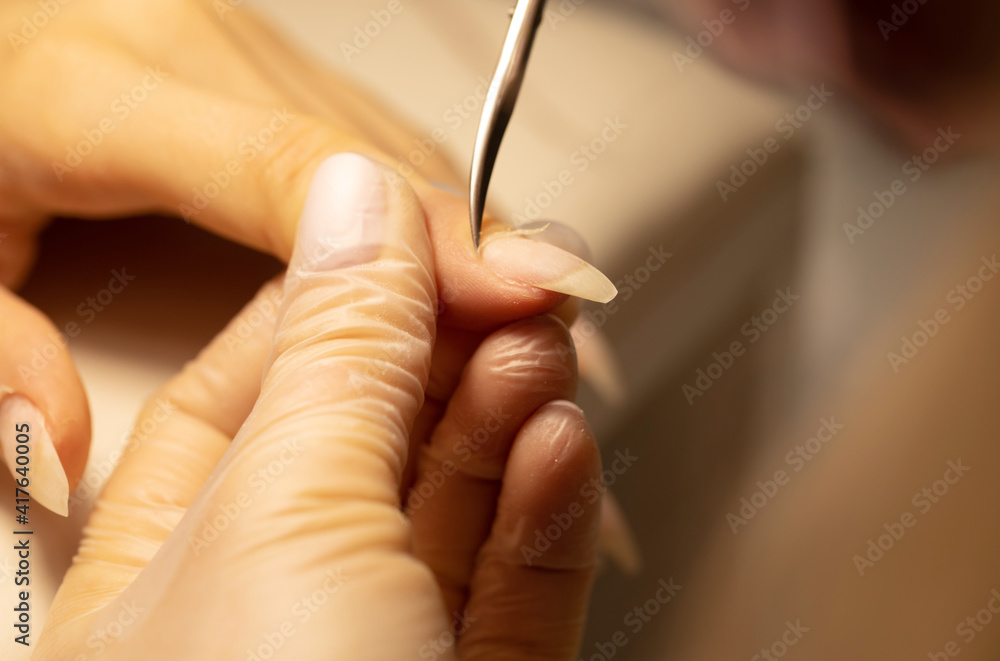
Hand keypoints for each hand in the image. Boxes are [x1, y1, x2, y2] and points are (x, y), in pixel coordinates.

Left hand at [0, 0, 614, 514]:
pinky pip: (374, 130)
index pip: (282, 167)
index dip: (403, 236)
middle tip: (552, 317)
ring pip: (388, 136)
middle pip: (368, 149)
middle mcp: (184, 52)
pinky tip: (471, 262)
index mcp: (88, 92)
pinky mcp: (265, 63)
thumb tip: (53, 445)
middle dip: (471, 240)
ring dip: (468, 224)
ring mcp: (236, 48)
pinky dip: (434, 202)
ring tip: (534, 305)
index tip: (492, 296)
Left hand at [35, 154, 602, 659]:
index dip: (325, 303)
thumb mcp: (285, 519)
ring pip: (454, 504)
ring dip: (506, 414)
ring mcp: (381, 644)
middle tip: (509, 283)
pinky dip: (545, 508)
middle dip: (446, 351)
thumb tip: (359, 208)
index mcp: (153, 583)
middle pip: (365, 441)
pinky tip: (561, 443)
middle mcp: (266, 613)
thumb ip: (335, 358)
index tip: (410, 231)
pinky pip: (514, 581)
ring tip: (540, 346)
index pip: (234, 397)